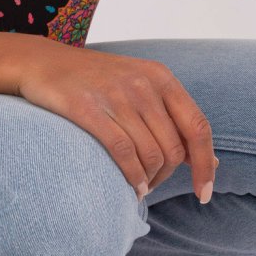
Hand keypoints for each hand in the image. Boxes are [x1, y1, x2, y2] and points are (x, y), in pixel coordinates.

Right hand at [17, 41, 218, 202]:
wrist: (43, 62)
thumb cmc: (96, 81)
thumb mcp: (141, 87)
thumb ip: (174, 120)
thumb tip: (212, 164)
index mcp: (161, 77)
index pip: (198, 128)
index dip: (205, 165)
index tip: (204, 193)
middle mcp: (143, 84)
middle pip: (173, 148)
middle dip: (165, 176)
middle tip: (151, 185)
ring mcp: (115, 96)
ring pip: (149, 154)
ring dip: (147, 180)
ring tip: (138, 187)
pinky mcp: (87, 108)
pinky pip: (121, 152)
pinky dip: (130, 176)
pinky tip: (129, 186)